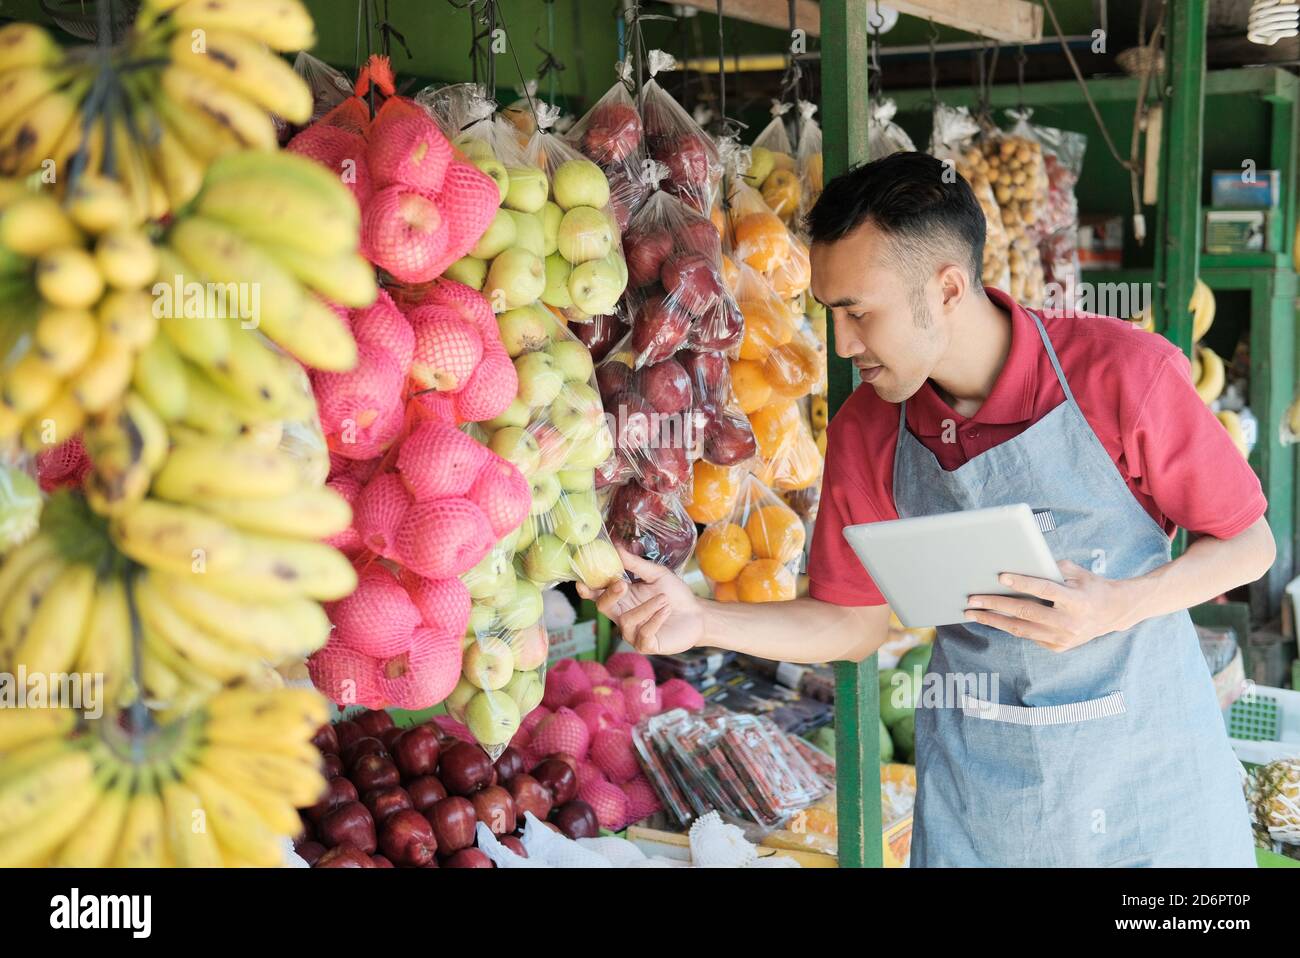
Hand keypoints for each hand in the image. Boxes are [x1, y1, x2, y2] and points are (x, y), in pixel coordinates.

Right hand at [575, 548, 704, 654]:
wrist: (696, 613)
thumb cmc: (673, 593)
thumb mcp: (656, 574)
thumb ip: (636, 564)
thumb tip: (616, 548)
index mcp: (621, 598)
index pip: (598, 594)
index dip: (587, 590)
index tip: (581, 582)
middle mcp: (622, 615)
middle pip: (603, 607)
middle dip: (610, 595)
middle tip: (622, 584)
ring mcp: (632, 633)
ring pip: (626, 621)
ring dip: (645, 608)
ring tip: (664, 599)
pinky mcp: (645, 645)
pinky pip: (643, 634)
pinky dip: (655, 619)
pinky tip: (666, 610)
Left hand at [964, 559, 1138, 652]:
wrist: (1113, 613)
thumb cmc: (1090, 586)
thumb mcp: (1076, 572)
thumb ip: (1050, 568)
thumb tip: (1018, 561)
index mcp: (1077, 601)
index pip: (1045, 590)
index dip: (1023, 583)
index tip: (1000, 576)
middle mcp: (1069, 623)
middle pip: (1025, 613)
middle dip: (995, 605)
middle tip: (971, 599)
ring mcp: (1063, 639)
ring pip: (1021, 629)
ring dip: (993, 620)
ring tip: (972, 612)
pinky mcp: (1057, 647)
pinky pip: (1027, 635)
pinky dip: (1009, 625)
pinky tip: (992, 618)